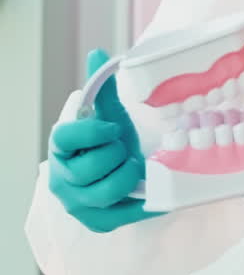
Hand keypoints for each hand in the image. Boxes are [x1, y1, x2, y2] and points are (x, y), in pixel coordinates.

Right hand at [48, 50, 165, 232]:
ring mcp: (78, 204)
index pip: (65, 137)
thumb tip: (98, 52)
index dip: (94, 131)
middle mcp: (62, 179)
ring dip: (128, 175)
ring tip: (134, 165)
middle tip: (126, 149)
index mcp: (61, 147)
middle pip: (90, 168)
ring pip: (107, 191)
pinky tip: (151, 186)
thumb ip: (103, 88)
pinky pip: (126, 213)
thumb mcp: (108, 115)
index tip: (114, 127)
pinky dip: (145, 199)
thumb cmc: (110, 142)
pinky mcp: (99, 222)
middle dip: (116, 154)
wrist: (116, 173)